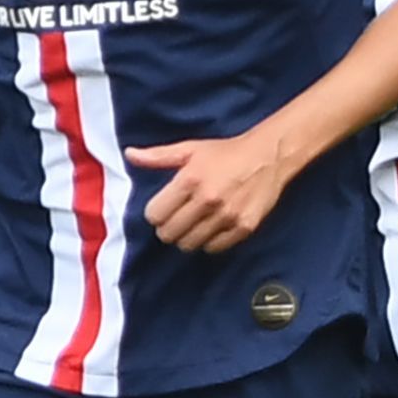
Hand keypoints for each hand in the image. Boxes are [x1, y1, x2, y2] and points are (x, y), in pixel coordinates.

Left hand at [127, 124, 296, 253]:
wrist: (268, 156)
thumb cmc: (225, 152)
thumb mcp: (189, 149)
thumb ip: (157, 156)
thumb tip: (129, 154)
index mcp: (190, 180)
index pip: (154, 215)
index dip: (155, 213)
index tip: (163, 208)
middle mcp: (207, 200)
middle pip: (169, 234)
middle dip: (168, 228)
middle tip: (177, 218)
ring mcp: (227, 216)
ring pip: (189, 244)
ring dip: (187, 237)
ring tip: (194, 223)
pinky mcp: (244, 227)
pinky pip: (214, 248)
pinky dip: (209, 241)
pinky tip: (212, 227)